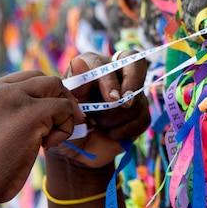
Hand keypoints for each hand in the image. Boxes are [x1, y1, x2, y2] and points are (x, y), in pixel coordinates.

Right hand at [0, 72, 82, 207]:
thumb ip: (8, 112)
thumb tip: (42, 106)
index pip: (24, 79)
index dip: (40, 96)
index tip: (45, 117)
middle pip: (42, 78)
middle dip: (56, 98)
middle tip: (57, 123)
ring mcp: (13, 98)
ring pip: (56, 86)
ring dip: (62, 110)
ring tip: (49, 137)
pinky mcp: (32, 112)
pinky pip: (65, 108)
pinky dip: (66, 127)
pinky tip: (48, 145)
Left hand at [47, 51, 150, 167]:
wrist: (73, 148)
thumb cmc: (64, 120)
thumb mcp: (64, 102)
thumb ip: (74, 83)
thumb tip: (78, 63)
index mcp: (96, 65)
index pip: (112, 58)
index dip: (116, 78)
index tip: (111, 98)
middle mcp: (116, 74)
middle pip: (138, 65)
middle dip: (132, 85)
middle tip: (125, 104)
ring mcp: (131, 94)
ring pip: (137, 99)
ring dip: (117, 117)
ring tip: (98, 124)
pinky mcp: (139, 114)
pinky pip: (142, 119)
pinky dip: (125, 130)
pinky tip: (110, 133)